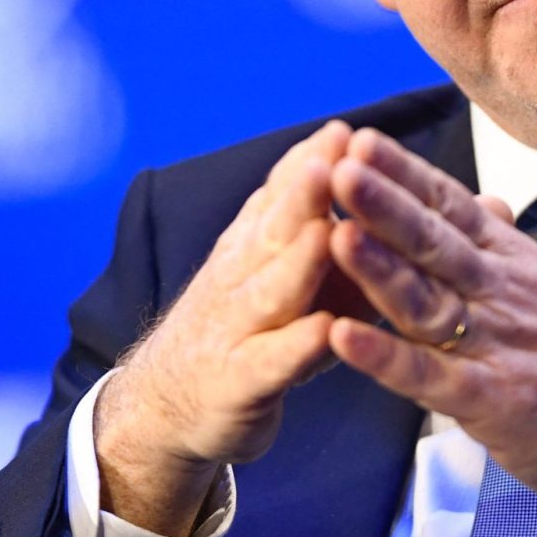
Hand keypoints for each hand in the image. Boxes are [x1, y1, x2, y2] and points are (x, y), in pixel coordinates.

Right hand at [96, 120, 359, 534]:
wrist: (164, 406)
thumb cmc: (241, 331)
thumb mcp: (272, 274)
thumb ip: (315, 233)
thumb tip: (372, 184)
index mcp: (251, 246)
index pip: (277, 195)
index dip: (308, 162)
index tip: (341, 130)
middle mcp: (240, 278)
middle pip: (274, 228)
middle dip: (305, 191)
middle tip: (334, 154)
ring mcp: (237, 330)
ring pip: (272, 289)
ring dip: (299, 259)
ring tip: (325, 230)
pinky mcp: (240, 383)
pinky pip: (272, 361)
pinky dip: (297, 346)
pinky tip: (324, 330)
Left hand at [326, 127, 536, 504]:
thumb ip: (504, 248)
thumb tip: (482, 204)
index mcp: (509, 262)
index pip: (450, 206)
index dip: (403, 173)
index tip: (357, 138)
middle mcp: (501, 293)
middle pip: (434, 241)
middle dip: (382, 202)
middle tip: (336, 164)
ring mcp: (497, 345)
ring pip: (428, 299)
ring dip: (378, 266)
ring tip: (332, 232)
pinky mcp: (494, 401)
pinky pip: (431, 378)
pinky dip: (386, 357)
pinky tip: (344, 337)